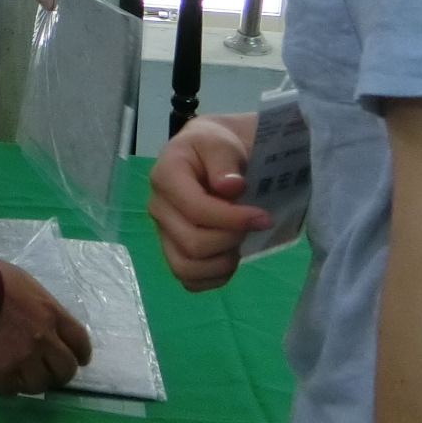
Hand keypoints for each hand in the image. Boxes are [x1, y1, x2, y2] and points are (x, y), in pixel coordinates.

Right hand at [0, 260, 92, 395]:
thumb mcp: (22, 283)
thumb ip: (37, 306)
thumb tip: (36, 319)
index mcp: (52, 314)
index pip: (80, 341)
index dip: (80, 354)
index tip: (77, 359)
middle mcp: (45, 339)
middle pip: (65, 369)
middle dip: (58, 373)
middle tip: (45, 372)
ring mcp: (24, 359)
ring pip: (40, 385)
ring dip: (30, 382)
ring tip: (17, 376)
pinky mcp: (1, 373)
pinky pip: (11, 390)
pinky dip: (5, 386)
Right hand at [146, 113, 270, 291]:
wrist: (210, 155)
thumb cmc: (216, 148)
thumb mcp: (221, 143)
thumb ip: (224, 161)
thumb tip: (229, 187)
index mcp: (165, 176)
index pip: (194, 210)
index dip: (232, 219)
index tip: (263, 216)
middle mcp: (158, 207)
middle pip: (191, 243)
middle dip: (230, 239)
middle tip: (252, 225)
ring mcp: (163, 232)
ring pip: (185, 267)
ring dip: (220, 263)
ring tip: (238, 244)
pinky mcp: (173, 250)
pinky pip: (188, 279)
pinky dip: (212, 277)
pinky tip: (228, 258)